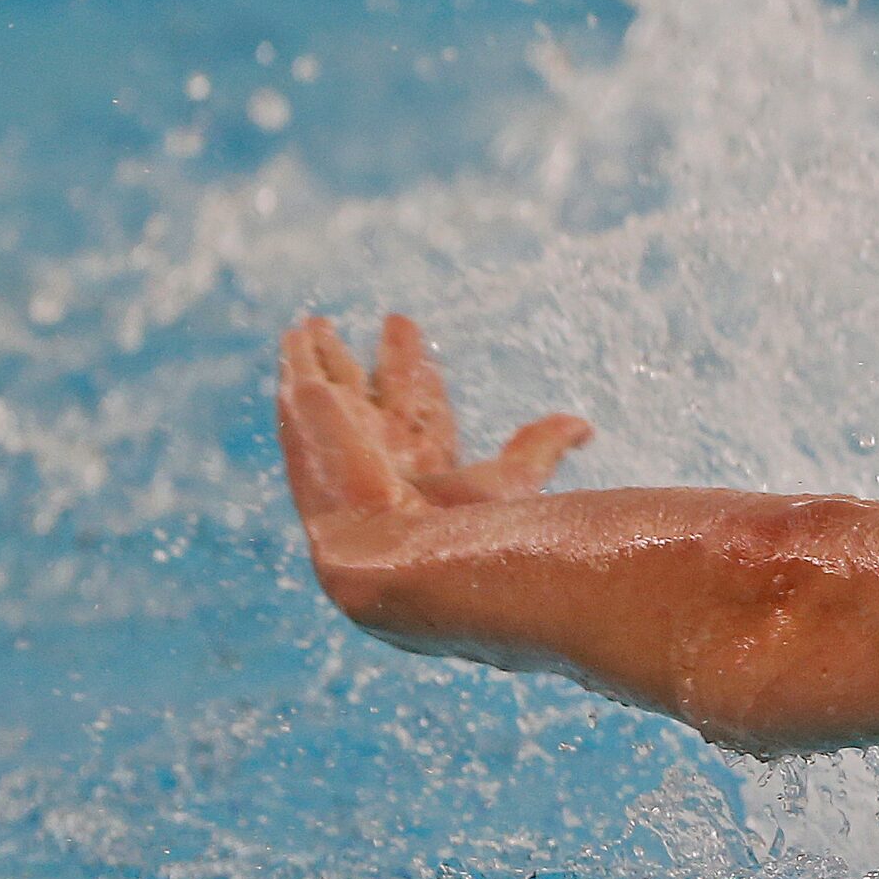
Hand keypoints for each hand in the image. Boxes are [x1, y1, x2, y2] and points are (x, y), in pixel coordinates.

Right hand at [278, 315, 590, 561]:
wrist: (400, 555)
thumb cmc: (463, 531)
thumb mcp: (513, 477)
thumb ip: (540, 448)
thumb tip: (584, 427)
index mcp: (423, 477)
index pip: (425, 423)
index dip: (425, 390)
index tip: (428, 363)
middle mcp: (381, 459)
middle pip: (386, 399)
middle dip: (389, 364)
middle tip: (396, 322)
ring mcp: (344, 442)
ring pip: (338, 390)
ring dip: (331, 358)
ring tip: (319, 325)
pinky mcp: (312, 421)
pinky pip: (300, 382)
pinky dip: (297, 359)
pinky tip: (295, 336)